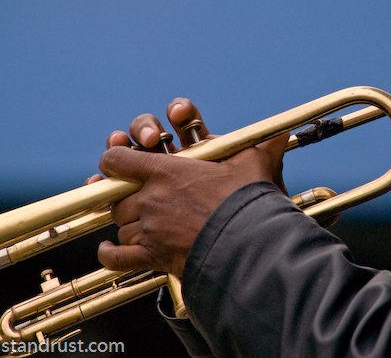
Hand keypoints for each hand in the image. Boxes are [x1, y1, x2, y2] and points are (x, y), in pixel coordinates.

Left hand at [95, 98, 287, 276]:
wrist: (250, 242)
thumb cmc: (250, 200)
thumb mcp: (254, 164)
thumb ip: (261, 145)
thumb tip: (282, 133)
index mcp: (165, 171)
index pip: (117, 160)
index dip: (115, 159)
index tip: (121, 163)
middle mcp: (150, 198)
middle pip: (117, 195)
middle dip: (127, 197)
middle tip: (145, 198)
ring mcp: (149, 228)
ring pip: (121, 225)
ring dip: (129, 224)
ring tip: (146, 225)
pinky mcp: (154, 256)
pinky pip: (118, 258)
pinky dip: (110, 255)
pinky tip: (108, 251)